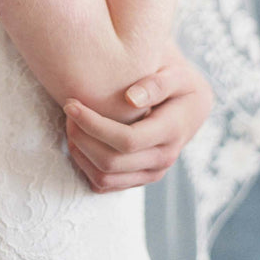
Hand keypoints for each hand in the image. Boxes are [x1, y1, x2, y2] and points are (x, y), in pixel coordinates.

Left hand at [63, 47, 213, 192]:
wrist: (191, 106)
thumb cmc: (179, 84)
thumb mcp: (176, 75)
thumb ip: (157, 84)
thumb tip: (131, 99)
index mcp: (171, 132)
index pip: (127, 139)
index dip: (94, 124)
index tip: (71, 105)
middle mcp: (162, 159)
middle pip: (111, 162)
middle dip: (82, 137)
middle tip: (68, 110)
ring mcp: (151, 172)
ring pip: (105, 178)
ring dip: (80, 153)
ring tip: (70, 124)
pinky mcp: (139, 178)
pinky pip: (105, 184)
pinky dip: (85, 166)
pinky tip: (80, 140)